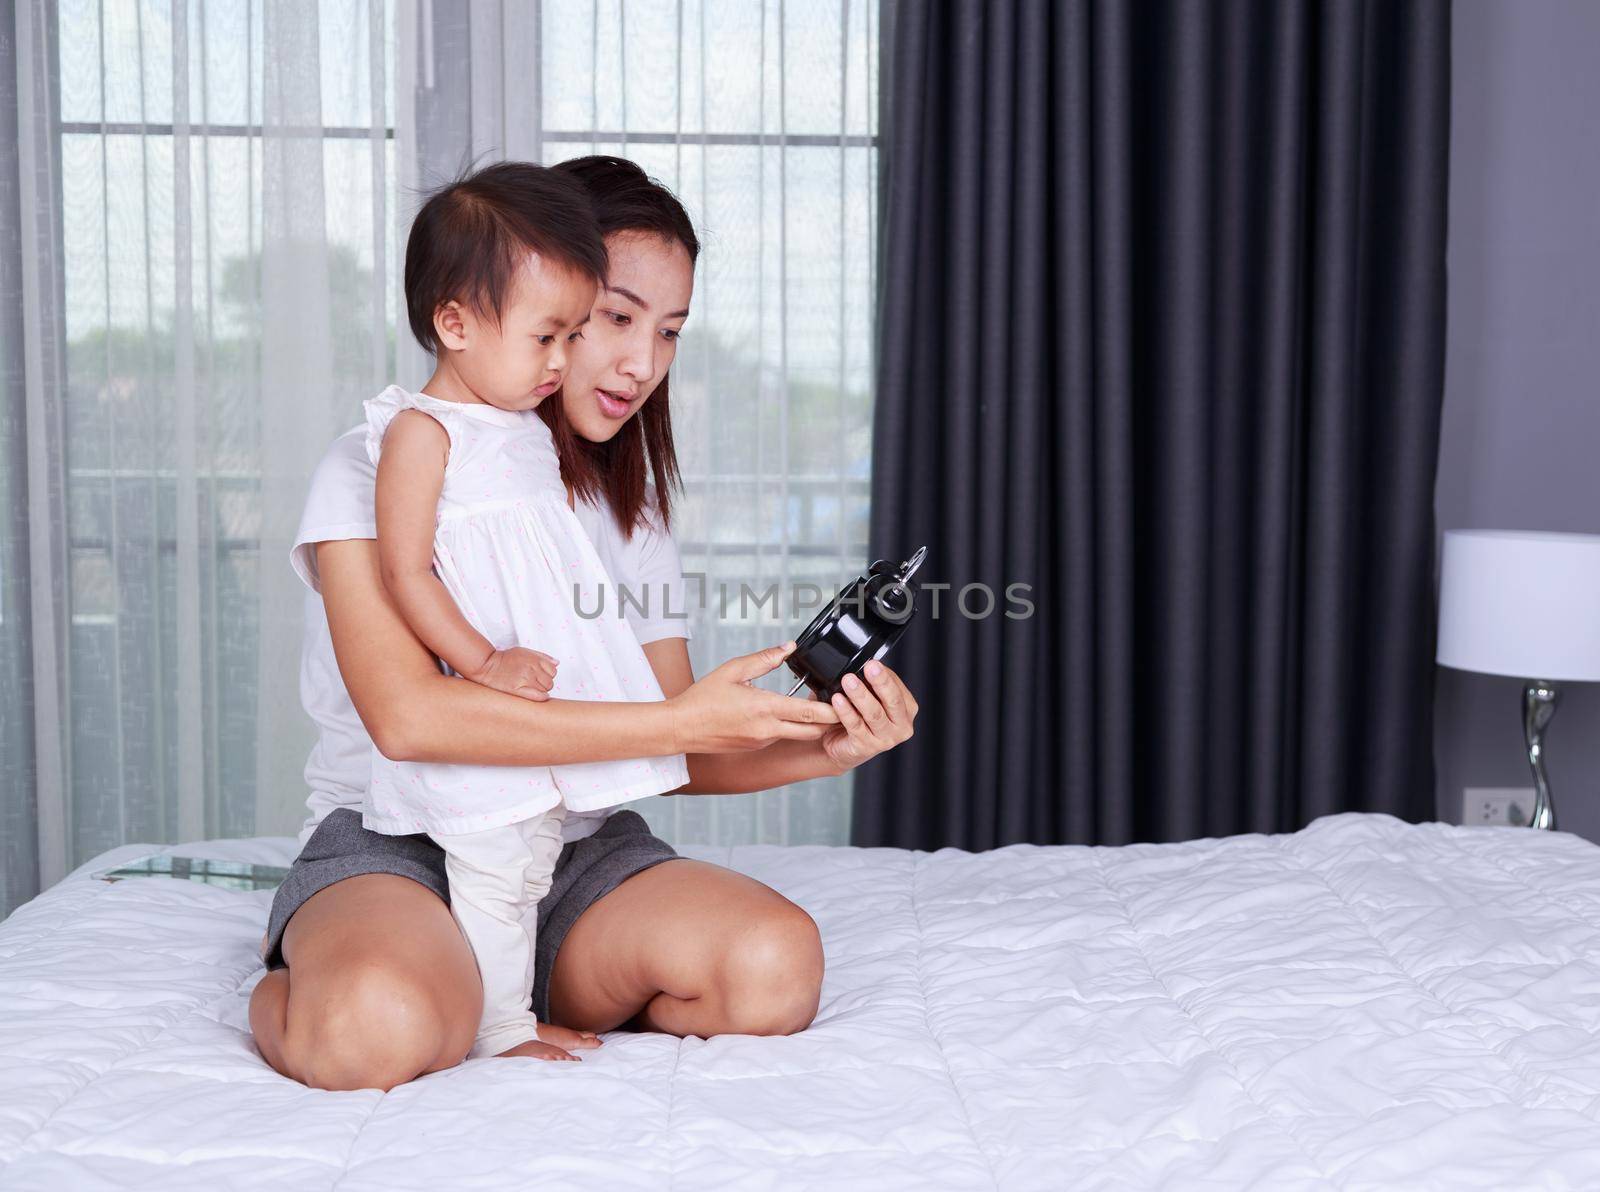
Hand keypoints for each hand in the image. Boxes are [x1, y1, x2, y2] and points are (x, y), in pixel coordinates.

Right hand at [470, 647, 558, 701]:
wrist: (487, 666)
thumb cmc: (506, 659)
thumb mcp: (524, 651)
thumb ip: (542, 656)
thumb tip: (557, 663)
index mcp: (534, 659)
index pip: (553, 670)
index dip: (548, 674)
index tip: (540, 676)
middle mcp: (531, 668)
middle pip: (550, 682)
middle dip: (544, 683)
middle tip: (534, 683)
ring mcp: (525, 679)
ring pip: (545, 690)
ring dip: (541, 690)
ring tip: (530, 687)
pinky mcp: (517, 689)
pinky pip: (538, 696)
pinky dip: (541, 697)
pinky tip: (537, 695)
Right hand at [667, 642, 839, 752]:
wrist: (682, 728)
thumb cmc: (702, 699)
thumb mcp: (733, 670)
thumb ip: (765, 658)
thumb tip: (789, 648)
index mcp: (764, 708)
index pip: (809, 713)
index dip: (833, 709)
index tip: (846, 700)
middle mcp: (767, 729)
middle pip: (813, 730)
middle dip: (830, 721)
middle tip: (840, 705)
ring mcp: (762, 741)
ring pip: (798, 735)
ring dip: (809, 724)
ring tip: (814, 705)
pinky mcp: (756, 747)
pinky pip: (780, 737)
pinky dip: (789, 727)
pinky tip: (782, 712)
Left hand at [819, 660, 917, 771]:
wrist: (840, 744)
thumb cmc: (858, 715)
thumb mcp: (869, 695)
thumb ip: (870, 682)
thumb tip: (865, 663)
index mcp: (907, 709)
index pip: (898, 688)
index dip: (885, 675)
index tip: (872, 662)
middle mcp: (902, 726)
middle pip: (893, 701)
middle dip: (881, 682)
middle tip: (869, 667)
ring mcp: (886, 739)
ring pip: (874, 714)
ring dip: (860, 695)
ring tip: (848, 680)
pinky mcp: (866, 748)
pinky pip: (856, 726)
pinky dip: (846, 712)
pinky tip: (837, 700)